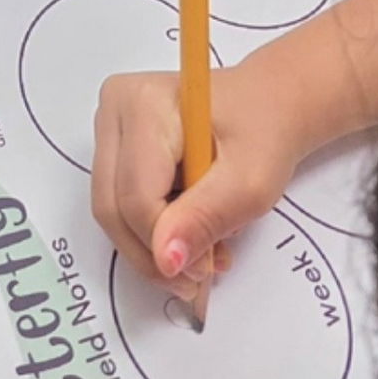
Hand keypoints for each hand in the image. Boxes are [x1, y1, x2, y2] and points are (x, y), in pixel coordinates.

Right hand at [91, 64, 307, 297]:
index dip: (165, 244)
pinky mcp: (114, 143)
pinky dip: (150, 230)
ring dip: (153, 245)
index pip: (137, 195)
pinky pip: (118, 202)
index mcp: (145, 103)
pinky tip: (187, 230)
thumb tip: (167, 259)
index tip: (204, 269)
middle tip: (199, 275)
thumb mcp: (251, 182)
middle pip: (112, 205)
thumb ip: (206, 218)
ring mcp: (109, 124)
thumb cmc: (263, 132)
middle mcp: (116, 107)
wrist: (267, 107)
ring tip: (202, 252)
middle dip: (154, 252)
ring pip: (111, 209)